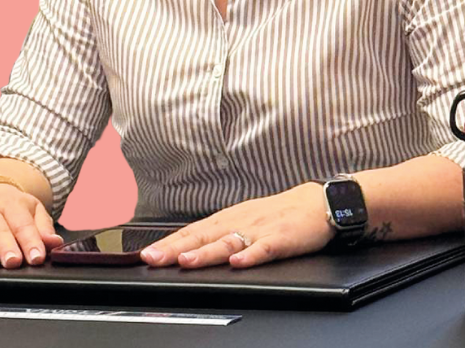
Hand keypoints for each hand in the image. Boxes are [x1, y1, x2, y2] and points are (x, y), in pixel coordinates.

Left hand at [140, 182, 334, 269]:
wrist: (317, 202)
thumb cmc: (278, 214)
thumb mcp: (244, 219)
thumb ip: (219, 234)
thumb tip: (189, 248)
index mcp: (228, 218)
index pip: (192, 232)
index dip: (169, 243)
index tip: (147, 254)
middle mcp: (239, 222)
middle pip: (203, 236)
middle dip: (177, 248)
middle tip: (154, 258)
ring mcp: (260, 229)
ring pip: (229, 242)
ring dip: (207, 252)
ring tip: (187, 261)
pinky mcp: (282, 238)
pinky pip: (265, 248)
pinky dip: (251, 255)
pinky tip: (239, 262)